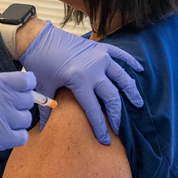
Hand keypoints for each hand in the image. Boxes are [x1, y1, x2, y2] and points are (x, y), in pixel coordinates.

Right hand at [0, 72, 34, 170]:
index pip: (27, 80)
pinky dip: (16, 136)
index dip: (26, 85)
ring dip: (17, 120)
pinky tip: (4, 133)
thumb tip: (11, 87)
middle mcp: (2, 99)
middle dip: (20, 102)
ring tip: (1, 121)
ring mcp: (3, 119)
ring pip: (26, 118)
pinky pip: (22, 136)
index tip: (21, 89)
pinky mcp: (1, 139)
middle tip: (7, 107)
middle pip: (29, 99)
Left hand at [19, 22, 143, 143]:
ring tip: (138, 103)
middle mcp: (93, 68)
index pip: (94, 109)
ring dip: (131, 91)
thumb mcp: (43, 87)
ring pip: (122, 77)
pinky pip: (120, 54)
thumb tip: (45, 130)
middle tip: (119, 127)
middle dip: (116, 115)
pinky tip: (140, 70)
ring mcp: (99, 56)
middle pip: (112, 97)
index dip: (100, 127)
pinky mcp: (99, 47)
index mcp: (79, 80)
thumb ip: (47, 109)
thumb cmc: (38, 63)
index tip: (105, 140)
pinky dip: (130, 62)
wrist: (37, 37)